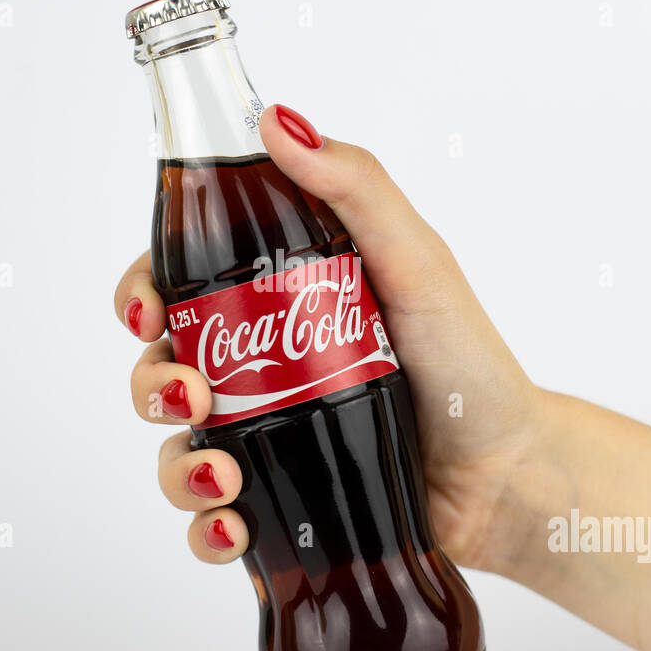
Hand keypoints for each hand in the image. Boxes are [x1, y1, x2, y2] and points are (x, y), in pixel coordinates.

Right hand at [113, 105, 545, 572]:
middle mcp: (263, 370)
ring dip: (175, 466)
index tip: (144, 311)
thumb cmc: (469, 366)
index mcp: (280, 304)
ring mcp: (270, 440)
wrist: (508, 476)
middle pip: (162, 367)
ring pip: (177, 449)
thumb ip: (356, 190)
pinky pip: (214, 520)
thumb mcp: (418, 263)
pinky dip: (206, 527)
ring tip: (223, 480)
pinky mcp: (283, 504)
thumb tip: (277, 123)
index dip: (142, 293)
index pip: (182, 286)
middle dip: (150, 383)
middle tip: (191, 394)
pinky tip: (234, 525)